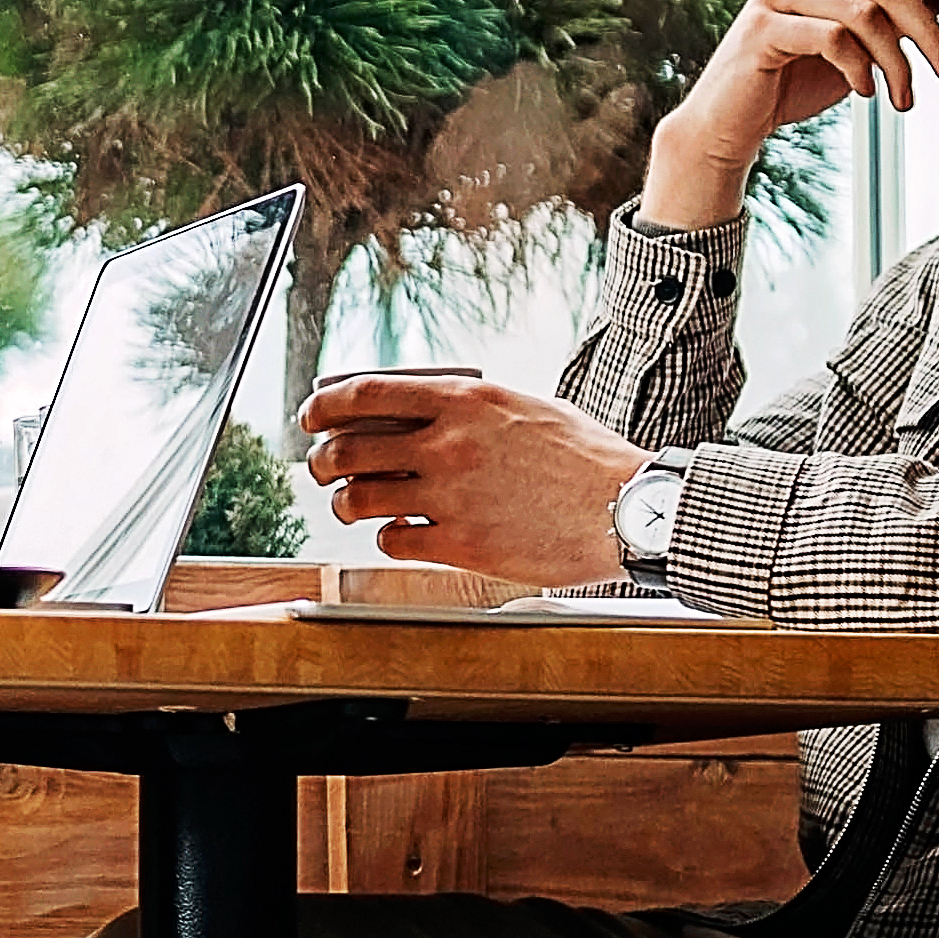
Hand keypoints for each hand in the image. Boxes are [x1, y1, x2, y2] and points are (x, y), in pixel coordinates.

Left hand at [297, 369, 642, 583]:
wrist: (627, 507)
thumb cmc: (585, 459)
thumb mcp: (524, 408)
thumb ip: (470, 411)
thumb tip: (424, 414)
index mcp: (464, 400)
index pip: (366, 393)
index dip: (324, 405)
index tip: (311, 416)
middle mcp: (448, 444)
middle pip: (348, 449)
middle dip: (321, 461)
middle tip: (321, 468)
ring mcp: (450, 496)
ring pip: (358, 498)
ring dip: (343, 503)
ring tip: (349, 505)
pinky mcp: (460, 544)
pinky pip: (392, 541)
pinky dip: (384, 538)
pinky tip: (396, 533)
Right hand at [650, 0, 938, 226]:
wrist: (733, 121)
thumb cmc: (796, 77)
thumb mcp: (856, 38)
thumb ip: (892, 6)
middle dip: (926, 30)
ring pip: (864, 14)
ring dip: (896, 63)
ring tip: (903, 97)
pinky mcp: (763, 27)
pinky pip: (834, 39)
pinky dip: (860, 70)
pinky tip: (864, 91)